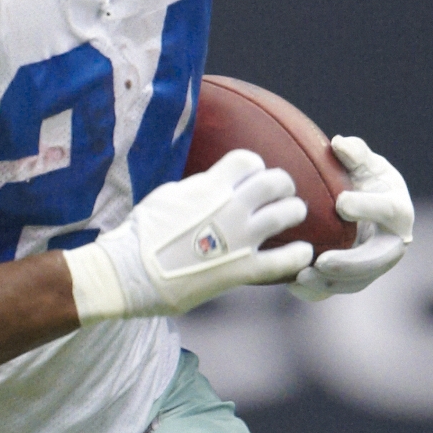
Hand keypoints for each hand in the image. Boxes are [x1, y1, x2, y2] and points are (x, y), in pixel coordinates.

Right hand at [64, 150, 312, 323]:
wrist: (129, 272)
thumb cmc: (140, 235)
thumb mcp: (167, 195)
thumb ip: (198, 189)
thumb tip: (212, 186)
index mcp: (210, 185)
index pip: (250, 161)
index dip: (254, 168)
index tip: (250, 178)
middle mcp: (231, 207)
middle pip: (276, 181)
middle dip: (281, 186)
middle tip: (280, 195)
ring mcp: (240, 239)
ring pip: (288, 213)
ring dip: (293, 211)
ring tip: (292, 216)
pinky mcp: (242, 270)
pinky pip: (284, 260)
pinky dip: (299, 255)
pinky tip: (302, 253)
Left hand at [291, 136, 415, 300]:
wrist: (362, 204)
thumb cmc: (362, 178)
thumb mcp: (363, 162)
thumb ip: (355, 153)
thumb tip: (340, 145)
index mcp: (398, 209)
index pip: (390, 211)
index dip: (368, 208)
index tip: (341, 204)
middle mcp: (393, 242)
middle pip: (379, 258)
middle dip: (352, 263)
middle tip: (322, 261)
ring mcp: (376, 264)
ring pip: (359, 281)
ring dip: (332, 282)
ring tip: (302, 276)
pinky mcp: (357, 278)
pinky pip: (339, 289)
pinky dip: (319, 291)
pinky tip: (293, 285)